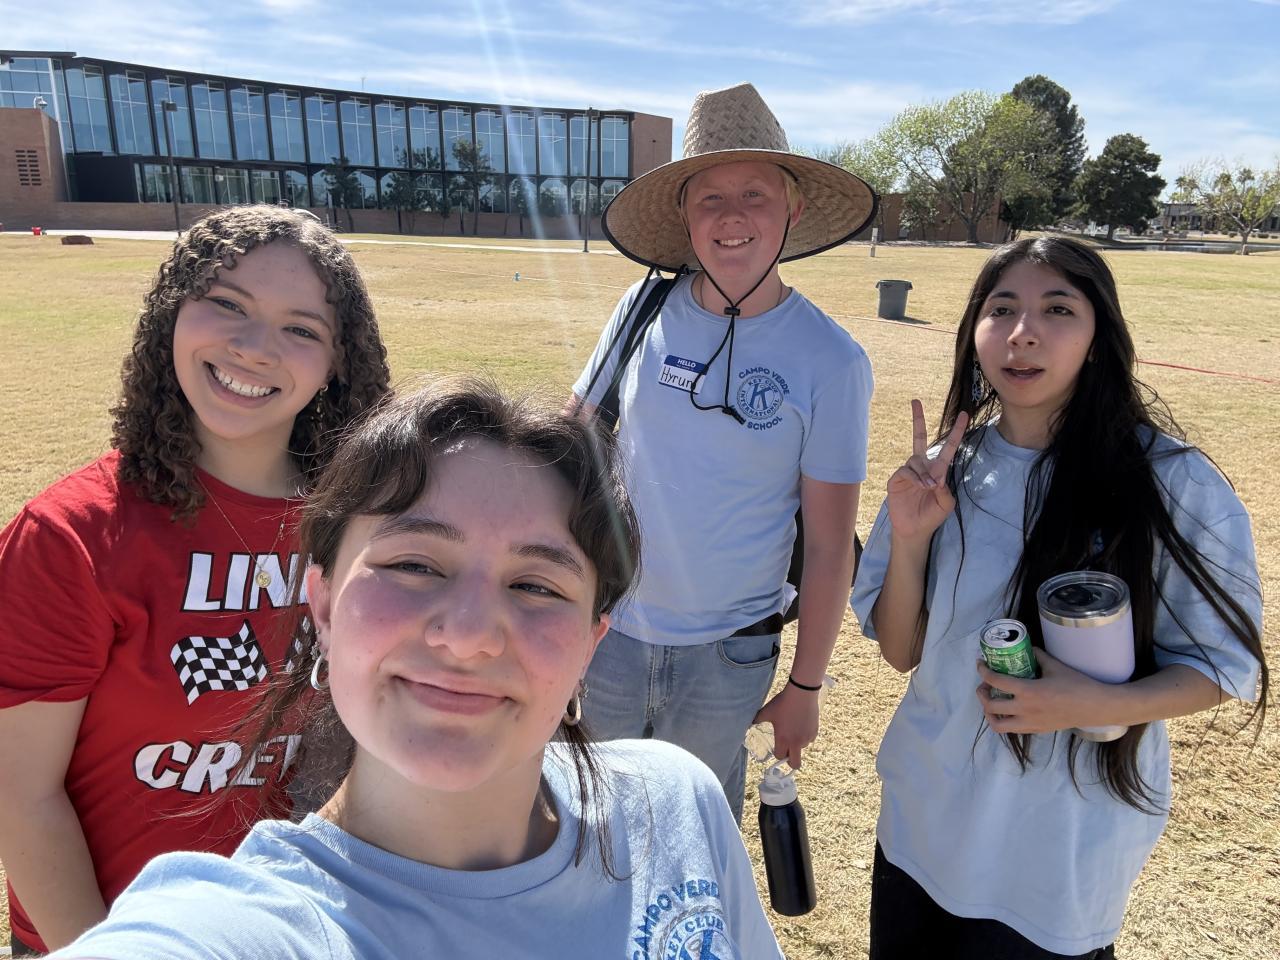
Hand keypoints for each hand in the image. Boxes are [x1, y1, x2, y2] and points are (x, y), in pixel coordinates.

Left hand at [752, 683, 820, 769]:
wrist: (801, 693)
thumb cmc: (783, 702)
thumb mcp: (767, 711)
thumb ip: (757, 719)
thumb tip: (750, 722)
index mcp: (783, 739)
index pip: (779, 756)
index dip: (777, 753)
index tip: (777, 748)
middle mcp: (796, 742)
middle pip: (795, 763)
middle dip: (790, 761)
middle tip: (787, 753)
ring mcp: (807, 738)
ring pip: (802, 748)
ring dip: (797, 744)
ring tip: (794, 729)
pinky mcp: (815, 732)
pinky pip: (809, 740)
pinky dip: (805, 736)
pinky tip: (801, 724)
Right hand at [886, 400, 968, 542]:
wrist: (914, 529)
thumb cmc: (931, 516)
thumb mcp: (946, 503)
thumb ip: (945, 488)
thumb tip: (935, 477)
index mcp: (937, 470)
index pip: (947, 447)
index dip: (956, 431)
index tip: (964, 415)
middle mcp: (922, 466)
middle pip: (919, 437)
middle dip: (917, 419)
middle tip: (915, 400)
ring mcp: (908, 471)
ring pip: (916, 460)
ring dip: (924, 473)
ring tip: (928, 487)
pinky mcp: (896, 479)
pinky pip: (906, 470)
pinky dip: (915, 477)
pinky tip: (920, 486)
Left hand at [975, 648, 1116, 734]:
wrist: (1096, 708)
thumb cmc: (1077, 685)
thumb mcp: (1055, 666)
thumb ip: (1038, 656)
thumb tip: (1027, 648)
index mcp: (1028, 691)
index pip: (995, 681)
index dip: (983, 671)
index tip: (980, 664)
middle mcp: (1025, 710)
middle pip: (990, 705)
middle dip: (982, 693)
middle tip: (984, 685)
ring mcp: (1030, 723)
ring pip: (998, 725)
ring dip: (989, 713)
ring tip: (991, 703)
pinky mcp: (1037, 730)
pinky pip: (1012, 729)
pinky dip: (1005, 720)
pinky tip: (1008, 710)